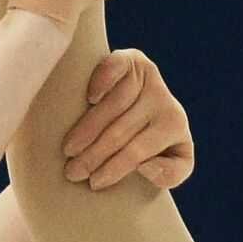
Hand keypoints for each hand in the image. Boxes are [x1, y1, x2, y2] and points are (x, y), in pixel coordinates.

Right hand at [61, 49, 193, 189]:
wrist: (150, 108)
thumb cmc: (156, 144)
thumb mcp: (175, 165)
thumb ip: (171, 174)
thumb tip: (147, 165)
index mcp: (175, 125)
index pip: (137, 151)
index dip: (114, 168)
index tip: (94, 183)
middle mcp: (163, 98)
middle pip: (120, 130)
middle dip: (93, 155)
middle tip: (72, 172)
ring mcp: (147, 75)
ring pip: (113, 104)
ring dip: (86, 129)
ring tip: (68, 149)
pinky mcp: (132, 59)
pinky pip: (117, 66)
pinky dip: (103, 79)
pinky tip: (90, 97)